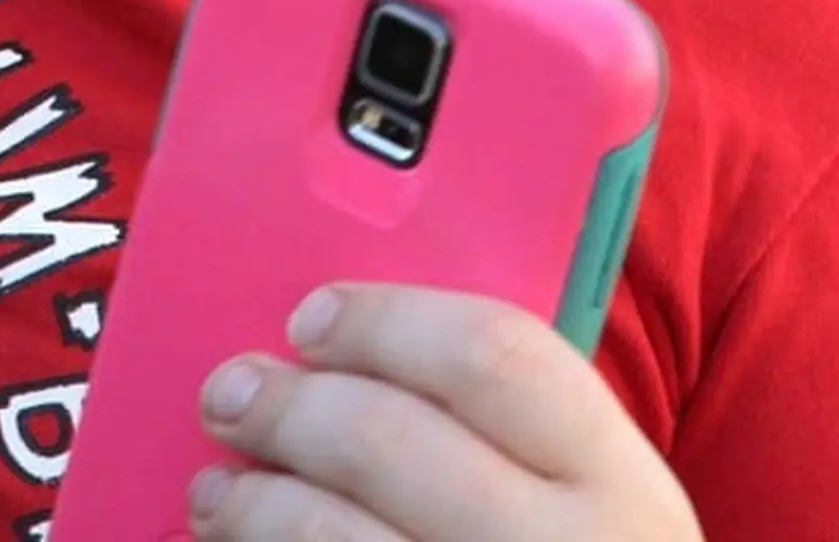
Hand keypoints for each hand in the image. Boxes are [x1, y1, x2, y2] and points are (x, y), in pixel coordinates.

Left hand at [187, 285, 697, 541]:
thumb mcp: (587, 498)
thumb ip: (500, 427)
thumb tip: (337, 351)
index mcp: (619, 483)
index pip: (493, 356)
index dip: (383, 324)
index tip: (310, 319)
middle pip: (389, 441)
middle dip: (287, 408)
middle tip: (229, 395)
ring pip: (336, 538)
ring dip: (256, 504)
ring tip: (219, 491)